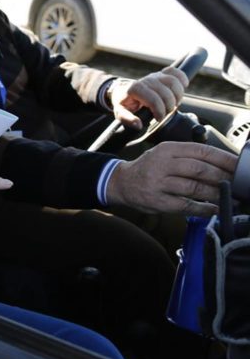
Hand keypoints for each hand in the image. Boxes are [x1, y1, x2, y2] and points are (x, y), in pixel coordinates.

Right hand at [105, 141, 235, 215]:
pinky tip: (213, 209)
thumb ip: (189, 157)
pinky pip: (186, 205)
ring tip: (230, 198)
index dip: (224, 159)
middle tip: (237, 184)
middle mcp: (162, 164)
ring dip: (216, 194)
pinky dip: (203, 208)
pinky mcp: (157, 201)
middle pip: (200, 169)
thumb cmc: (149, 168)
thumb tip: (224, 165)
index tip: (239, 166)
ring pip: (194, 188)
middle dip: (223, 178)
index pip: (202, 151)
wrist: (121, 182)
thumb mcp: (165, 154)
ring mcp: (159, 183)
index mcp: (168, 149)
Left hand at [110, 68, 187, 128]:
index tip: (158, 118)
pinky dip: (182, 78)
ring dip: (178, 95)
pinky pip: (175, 71)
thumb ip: (127, 119)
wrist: (122, 92)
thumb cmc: (124, 103)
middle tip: (166, 113)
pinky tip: (183, 86)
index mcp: (134, 89)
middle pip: (166, 92)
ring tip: (173, 104)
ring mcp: (154, 76)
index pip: (154, 100)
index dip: (160, 111)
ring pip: (173, 82)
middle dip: (170, 106)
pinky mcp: (161, 74)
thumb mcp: (120, 113)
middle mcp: (145, 80)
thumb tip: (138, 124)